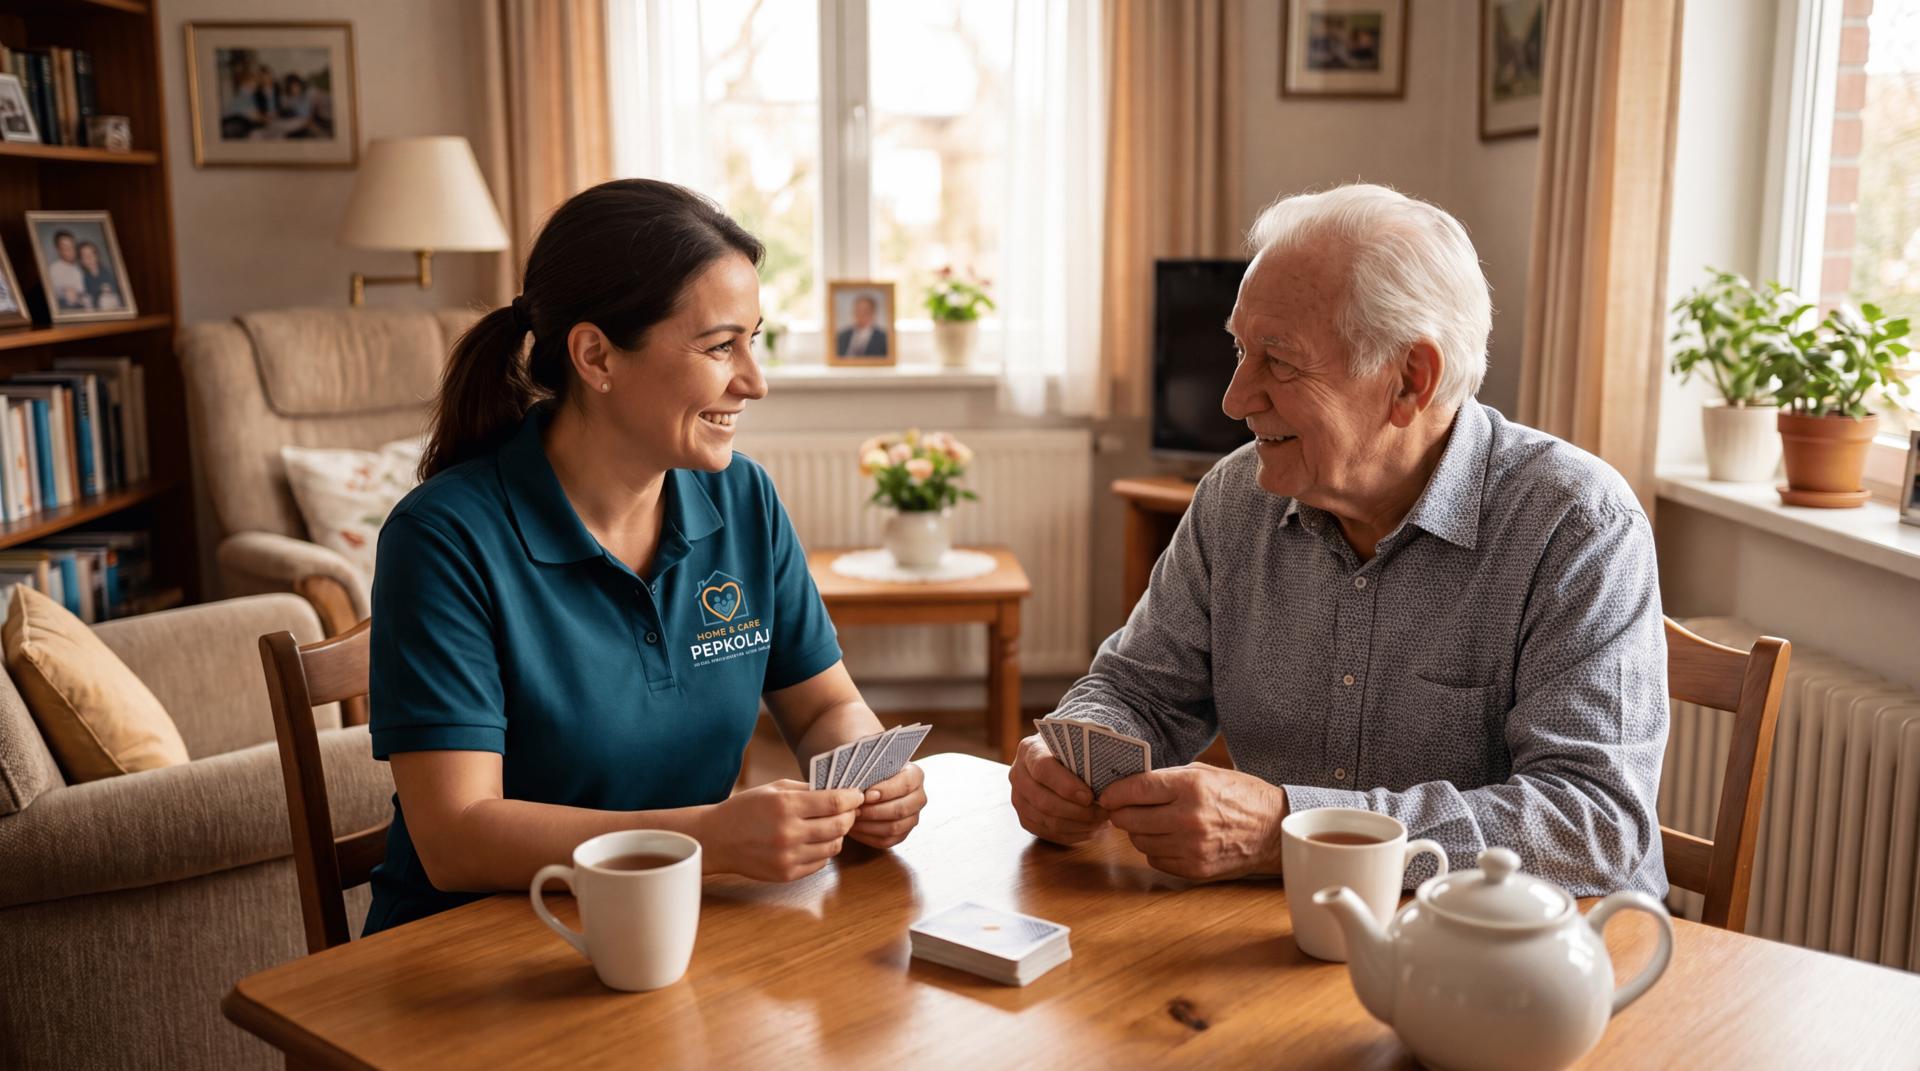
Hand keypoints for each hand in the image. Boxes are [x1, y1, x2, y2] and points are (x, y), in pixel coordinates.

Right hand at [700, 780, 863, 881]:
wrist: (717, 839)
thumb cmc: (746, 809)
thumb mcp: (775, 788)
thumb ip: (808, 789)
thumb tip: (840, 790)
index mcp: (786, 805)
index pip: (834, 802)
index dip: (852, 798)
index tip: (858, 795)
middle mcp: (789, 832)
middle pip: (839, 826)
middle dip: (850, 816)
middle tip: (849, 811)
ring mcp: (788, 856)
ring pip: (834, 847)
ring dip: (838, 835)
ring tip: (830, 826)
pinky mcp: (787, 874)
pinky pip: (820, 863)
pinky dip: (823, 851)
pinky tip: (814, 841)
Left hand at [849, 762, 925, 848]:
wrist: (871, 785)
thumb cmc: (871, 772)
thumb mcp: (873, 765)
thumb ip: (870, 771)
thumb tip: (858, 786)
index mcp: (915, 776)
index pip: (906, 784)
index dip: (886, 791)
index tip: (866, 794)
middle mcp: (918, 798)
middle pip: (901, 809)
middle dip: (874, 811)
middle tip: (855, 808)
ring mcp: (912, 818)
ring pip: (894, 827)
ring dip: (869, 825)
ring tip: (852, 818)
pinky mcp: (902, 835)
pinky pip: (886, 841)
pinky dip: (867, 836)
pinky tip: (854, 828)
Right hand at [1009, 734, 1108, 845]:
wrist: (1057, 758)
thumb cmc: (1072, 748)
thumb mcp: (1077, 741)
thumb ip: (1086, 750)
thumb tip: (1107, 767)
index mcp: (1030, 750)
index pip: (1043, 769)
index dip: (1066, 785)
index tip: (1089, 796)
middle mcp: (1018, 774)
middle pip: (1043, 801)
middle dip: (1077, 811)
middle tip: (1103, 813)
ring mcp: (1018, 799)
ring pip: (1046, 821)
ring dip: (1078, 825)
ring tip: (1101, 822)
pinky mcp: (1025, 818)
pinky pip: (1047, 833)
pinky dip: (1072, 835)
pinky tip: (1091, 830)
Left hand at [1099, 765, 1288, 880]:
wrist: (1272, 830)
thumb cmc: (1239, 796)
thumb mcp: (1205, 773)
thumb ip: (1166, 778)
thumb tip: (1128, 785)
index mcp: (1191, 787)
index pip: (1135, 790)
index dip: (1114, 793)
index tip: (1107, 795)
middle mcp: (1189, 818)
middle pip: (1130, 819)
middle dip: (1122, 813)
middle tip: (1125, 809)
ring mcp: (1191, 847)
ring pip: (1139, 842)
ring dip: (1138, 832)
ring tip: (1152, 822)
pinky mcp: (1194, 868)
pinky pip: (1155, 860)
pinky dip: (1155, 849)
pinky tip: (1169, 838)